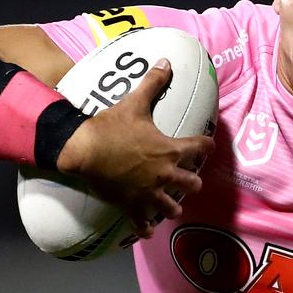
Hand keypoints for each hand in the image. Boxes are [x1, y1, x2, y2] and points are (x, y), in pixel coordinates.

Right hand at [57, 58, 214, 238]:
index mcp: (171, 149)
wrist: (84, 148)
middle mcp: (165, 173)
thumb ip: (154, 83)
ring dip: (173, 206)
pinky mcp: (132, 204)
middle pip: (192, 183)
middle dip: (192, 180)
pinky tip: (149, 231)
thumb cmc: (111, 126)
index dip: (206, 144)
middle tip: (189, 179)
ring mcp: (149, 192)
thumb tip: (166, 62)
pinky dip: (146, 227)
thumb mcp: (135, 102)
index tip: (208, 144)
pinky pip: (143, 223)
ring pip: (172, 207)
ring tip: (173, 206)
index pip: (200, 147)